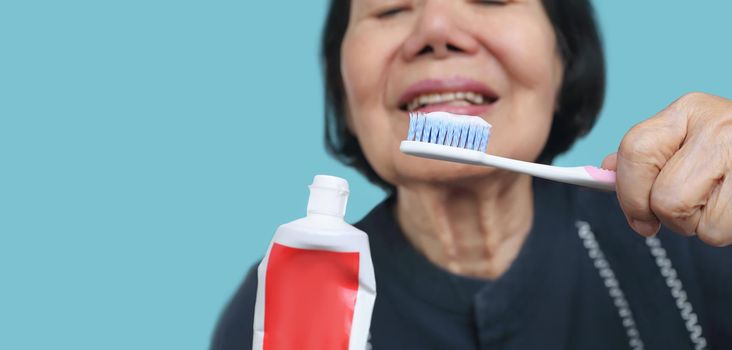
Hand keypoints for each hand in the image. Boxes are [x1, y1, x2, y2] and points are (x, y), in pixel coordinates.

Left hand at [602, 92, 731, 246]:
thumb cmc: (728, 152)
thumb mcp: (688, 141)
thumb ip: (647, 156)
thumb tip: (603, 170)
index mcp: (688, 111)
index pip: (635, 150)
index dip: (628, 191)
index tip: (638, 216)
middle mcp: (718, 127)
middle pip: (662, 197)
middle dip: (667, 215)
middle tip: (689, 207)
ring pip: (690, 220)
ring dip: (698, 225)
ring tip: (718, 203)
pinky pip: (717, 231)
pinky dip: (722, 230)